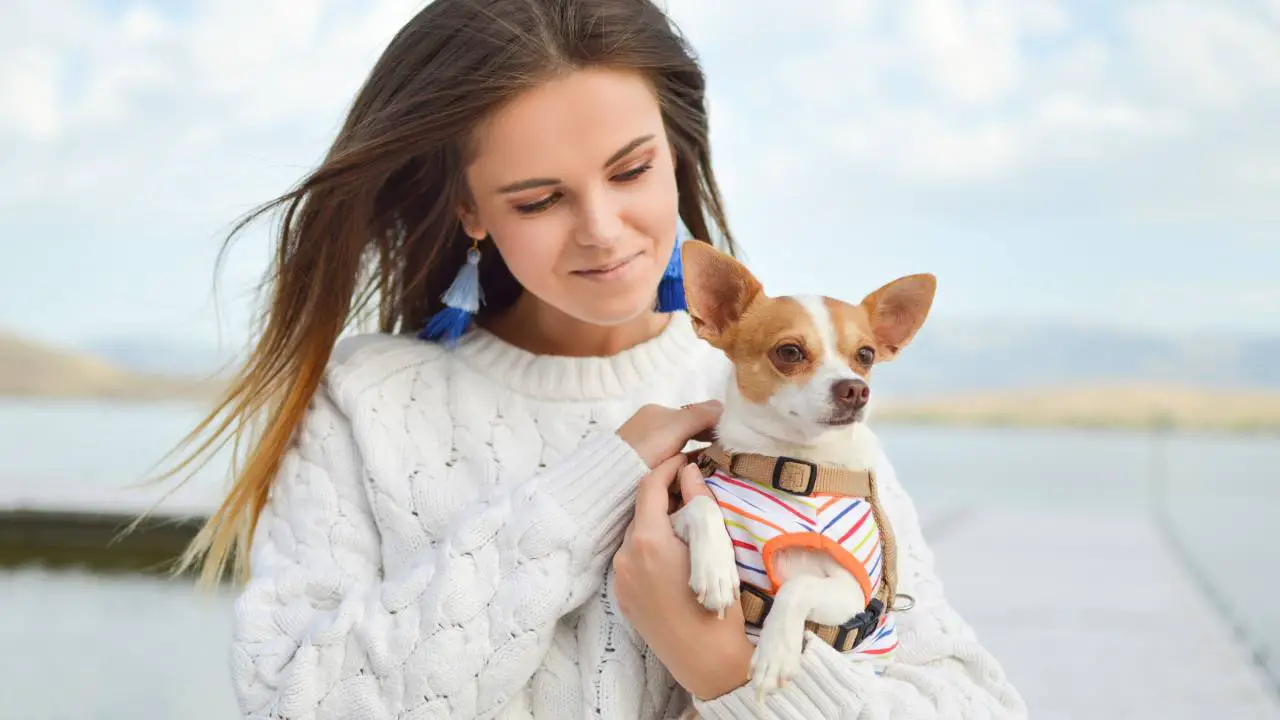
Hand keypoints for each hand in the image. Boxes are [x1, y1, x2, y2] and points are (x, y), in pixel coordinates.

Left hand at [612, 455, 753, 699]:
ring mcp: (620, 579)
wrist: (707, 661)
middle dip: (664, 497)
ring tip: (685, 525)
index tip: (686, 460)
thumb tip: (690, 470)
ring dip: (657, 524)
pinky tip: (673, 557)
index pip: (650, 485)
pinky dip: (650, 549)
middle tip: (691, 490)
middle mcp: (625, 556)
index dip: (668, 467)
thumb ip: (699, 503)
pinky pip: (632, 560)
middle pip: (641, 510)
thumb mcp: (715, 548)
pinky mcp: (622, 597)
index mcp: (647, 540)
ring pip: (636, 535)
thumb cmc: (720, 606)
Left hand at [616, 401, 721, 468]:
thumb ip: (702, 415)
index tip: (733, 437)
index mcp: (657, 412)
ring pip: (685, 449)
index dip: (715, 423)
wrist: (612, 478)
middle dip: (709, 440)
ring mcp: (649, 448)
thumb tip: (726, 407)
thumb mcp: (676, 426)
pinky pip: (676, 463)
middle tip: (730, 454)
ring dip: (701, 454)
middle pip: (690, 431)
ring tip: (721, 465)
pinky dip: (689, 466)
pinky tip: (701, 474)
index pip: (694, 413)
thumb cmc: (645, 448)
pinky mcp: (647, 468)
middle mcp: (653, 426)